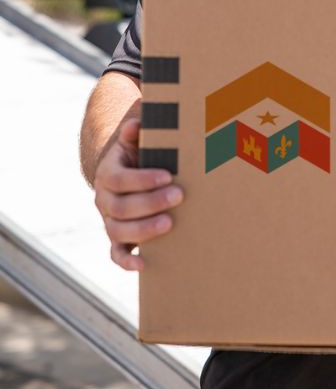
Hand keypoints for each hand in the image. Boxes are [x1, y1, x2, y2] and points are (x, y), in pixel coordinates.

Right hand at [93, 117, 183, 270]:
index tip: (167, 176)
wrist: (124, 176)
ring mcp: (109, 221)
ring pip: (119, 231)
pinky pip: (116, 254)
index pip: (120, 179)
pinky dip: (126, 262)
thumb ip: (135, 133)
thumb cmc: (138, 156)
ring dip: (144, 230)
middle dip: (151, 203)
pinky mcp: (117, 239)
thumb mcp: (135, 141)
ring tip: (169, 224)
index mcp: (108, 174)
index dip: (142, 179)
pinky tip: (144, 263)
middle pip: (122, 207)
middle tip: (179, 196)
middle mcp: (104, 199)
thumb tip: (135, 125)